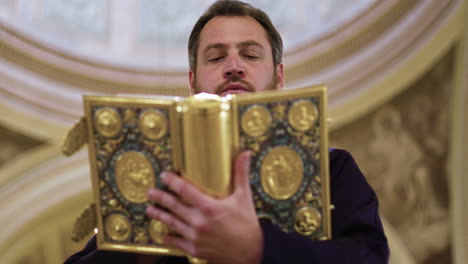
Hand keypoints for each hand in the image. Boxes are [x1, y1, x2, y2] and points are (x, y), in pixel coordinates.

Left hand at [146, 151, 261, 263]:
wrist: (251, 251)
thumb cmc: (247, 224)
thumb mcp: (244, 196)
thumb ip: (241, 174)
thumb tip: (245, 154)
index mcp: (209, 207)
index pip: (185, 190)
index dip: (172, 181)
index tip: (165, 176)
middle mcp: (199, 222)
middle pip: (174, 206)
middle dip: (160, 198)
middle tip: (151, 192)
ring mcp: (196, 237)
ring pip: (172, 223)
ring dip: (160, 215)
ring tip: (150, 210)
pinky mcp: (195, 249)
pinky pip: (177, 242)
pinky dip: (169, 237)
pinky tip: (164, 234)